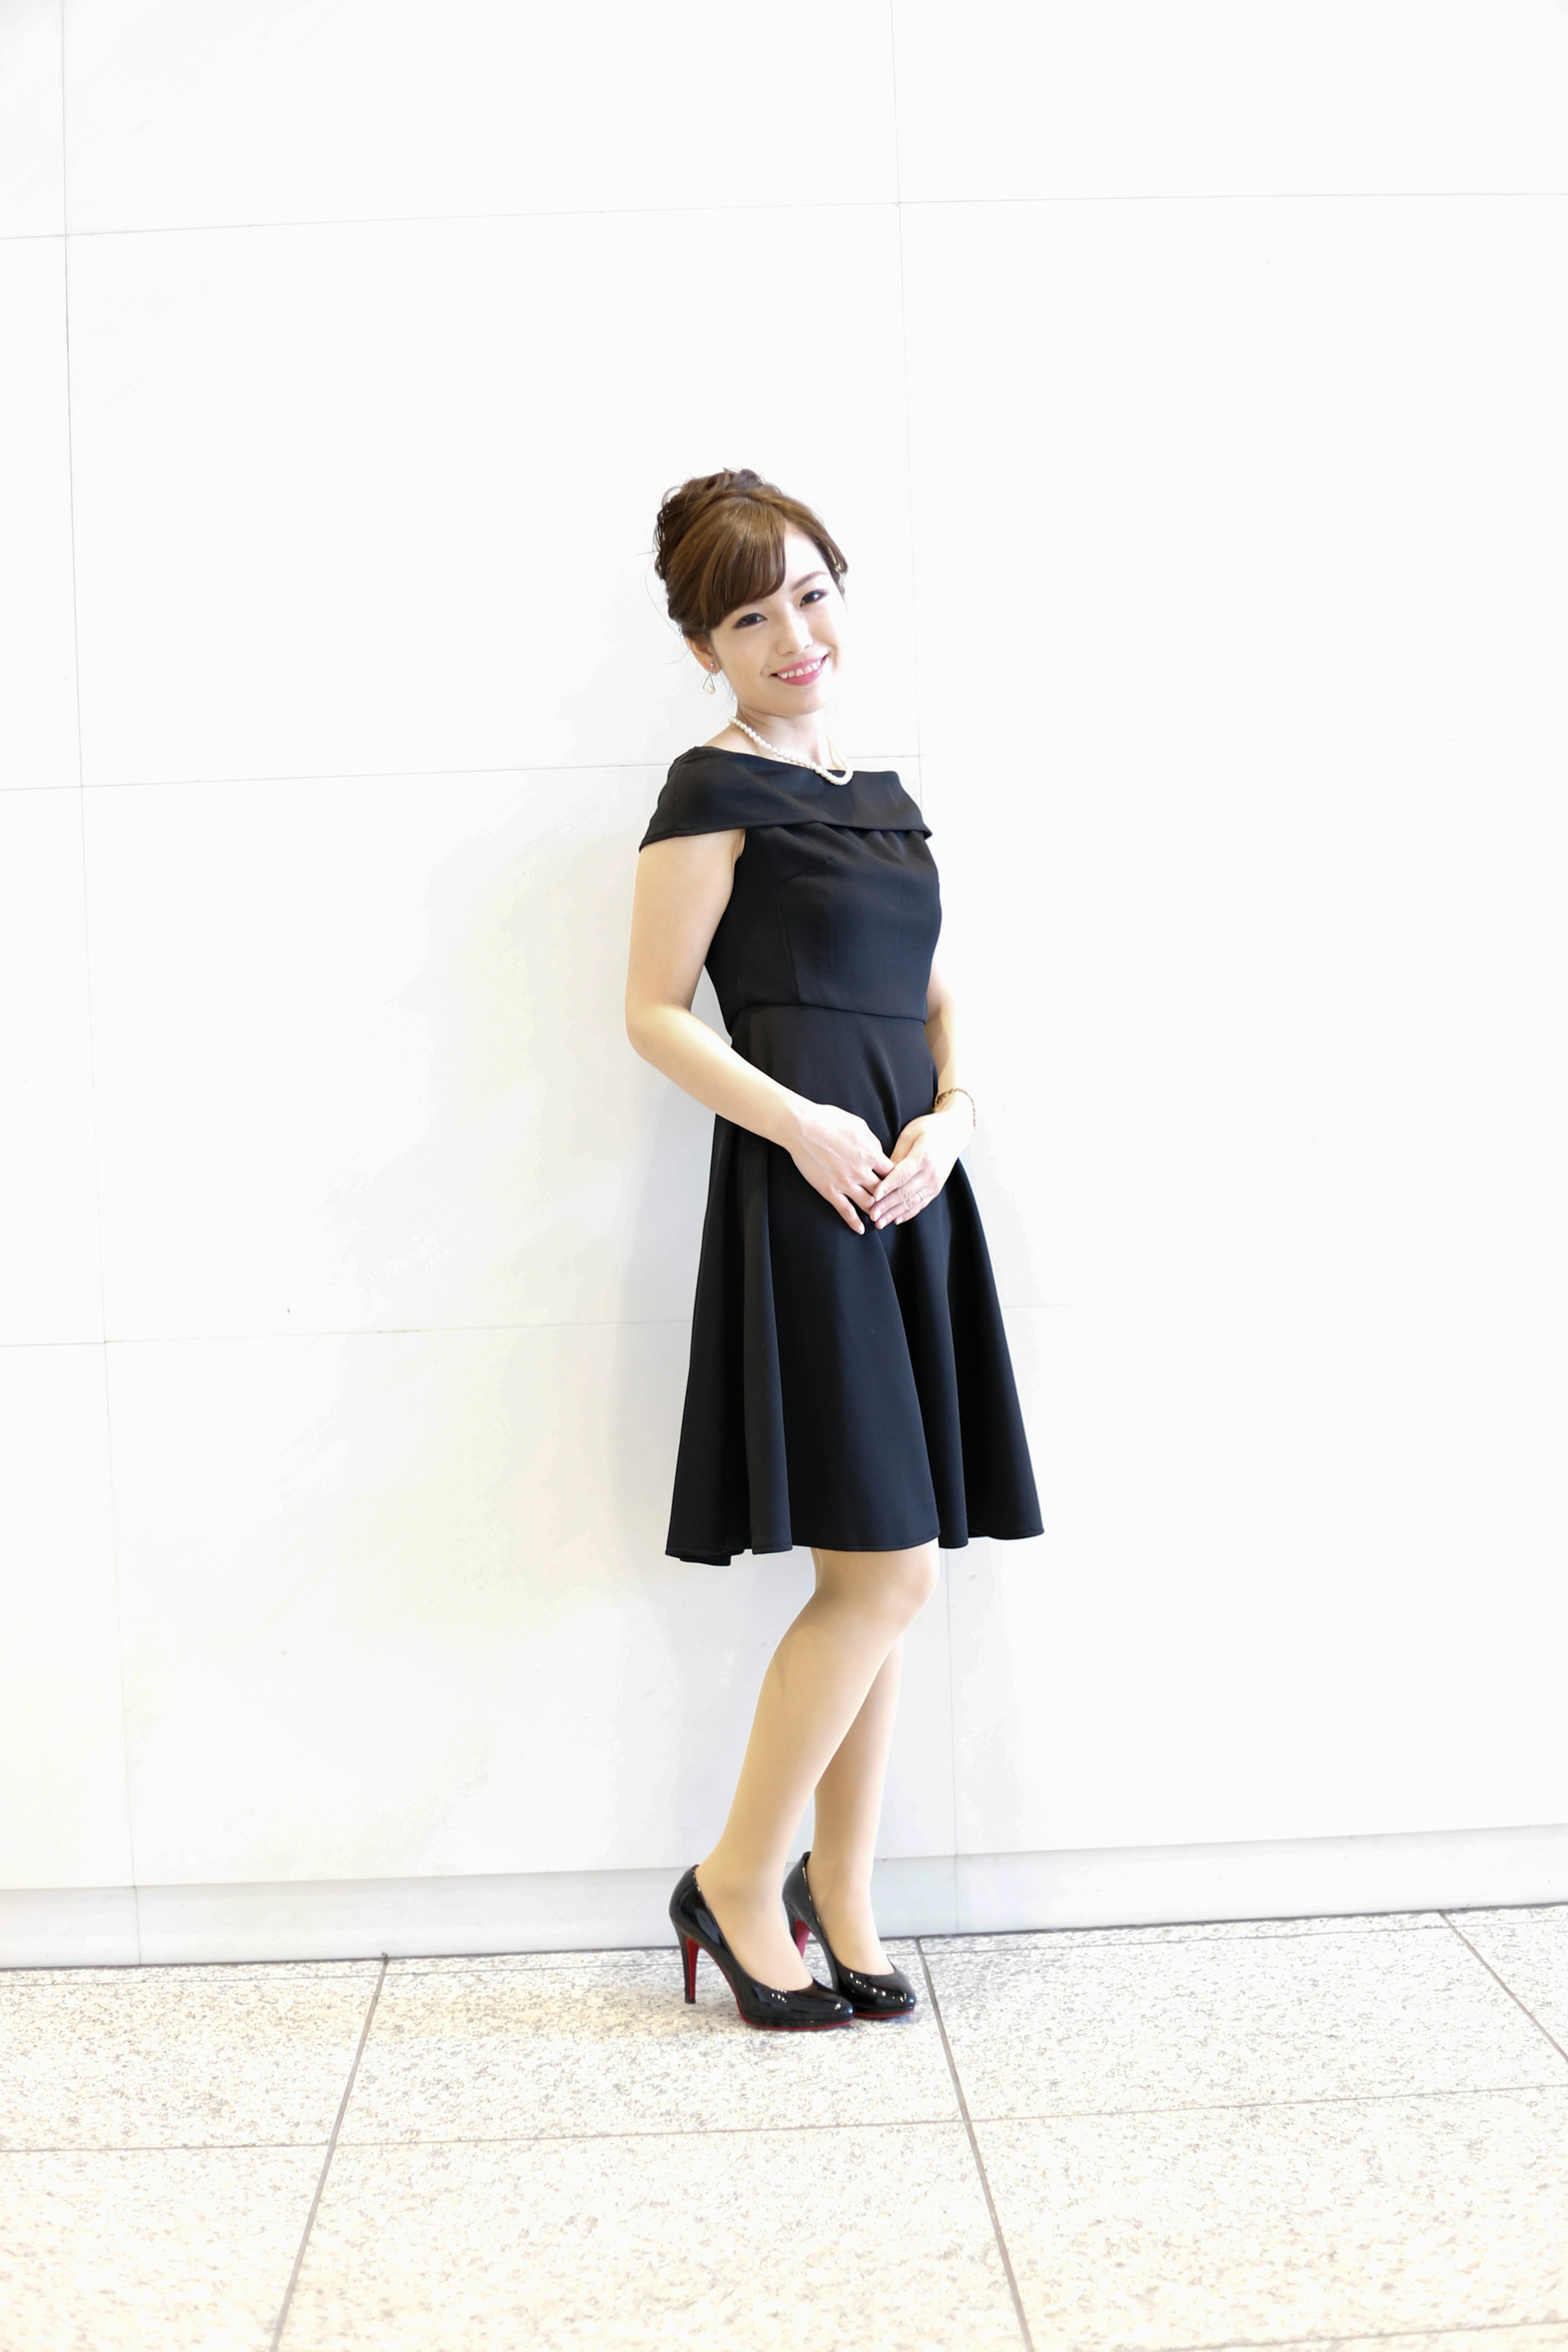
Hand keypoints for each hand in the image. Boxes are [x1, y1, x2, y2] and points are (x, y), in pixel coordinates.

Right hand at [788, 1102, 895, 1232]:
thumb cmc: (829, 1120)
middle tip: (893, 1205)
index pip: (893, 1173)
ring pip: (869, 1204)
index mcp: (871, 1154)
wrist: (802, 1127)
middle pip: (884, 1192)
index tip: (898, 1184)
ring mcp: (846, 1183)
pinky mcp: (829, 1190)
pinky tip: (861, 1230)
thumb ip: (873, 1141)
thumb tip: (879, 1152)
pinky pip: (845, 1211)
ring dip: (877, 1212)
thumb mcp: (859, 1125)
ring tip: (881, 1218)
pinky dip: (855, 1222)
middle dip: (890, 1199)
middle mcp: (862, 1171)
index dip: (898, 1180)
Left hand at [868, 1103, 968, 1228]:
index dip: (887, 1187)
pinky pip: (921, 1204)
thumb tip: (883, 1173)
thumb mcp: (910, 1134)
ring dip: (895, 1214)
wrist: (954, 1132)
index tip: (874, 1197)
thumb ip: (897, 1154)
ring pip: (912, 1202)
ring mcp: (935, 1183)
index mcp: (923, 1157)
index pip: (902, 1175)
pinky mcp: (936, 1188)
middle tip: (872, 1215)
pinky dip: (908, 1213)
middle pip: (905, 1192)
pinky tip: (896, 1220)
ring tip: (880, 1223)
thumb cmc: (928, 1129)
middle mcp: (931, 1173)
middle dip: (887, 1206)